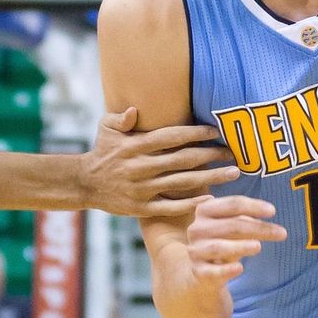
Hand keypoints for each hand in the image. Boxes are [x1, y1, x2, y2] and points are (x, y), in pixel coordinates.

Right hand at [84, 108, 237, 216]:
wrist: (84, 184)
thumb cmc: (101, 151)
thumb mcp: (105, 128)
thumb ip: (121, 118)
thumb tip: (134, 109)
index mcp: (134, 145)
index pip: (170, 137)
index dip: (194, 133)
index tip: (215, 131)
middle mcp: (140, 166)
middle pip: (183, 160)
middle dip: (211, 155)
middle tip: (233, 153)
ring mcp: (141, 188)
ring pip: (182, 183)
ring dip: (210, 178)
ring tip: (233, 174)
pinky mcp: (141, 207)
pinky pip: (170, 206)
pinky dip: (191, 204)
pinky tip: (211, 199)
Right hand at [182, 196, 286, 317]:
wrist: (204, 272)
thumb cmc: (223, 241)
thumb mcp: (233, 227)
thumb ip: (246, 219)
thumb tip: (264, 215)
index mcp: (205, 211)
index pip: (232, 204)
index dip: (254, 206)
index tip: (273, 211)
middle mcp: (197, 229)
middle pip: (231, 225)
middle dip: (258, 228)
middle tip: (282, 233)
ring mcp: (196, 250)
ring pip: (219, 247)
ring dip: (240, 246)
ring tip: (259, 246)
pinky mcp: (198, 271)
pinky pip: (212, 271)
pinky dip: (226, 270)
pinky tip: (240, 268)